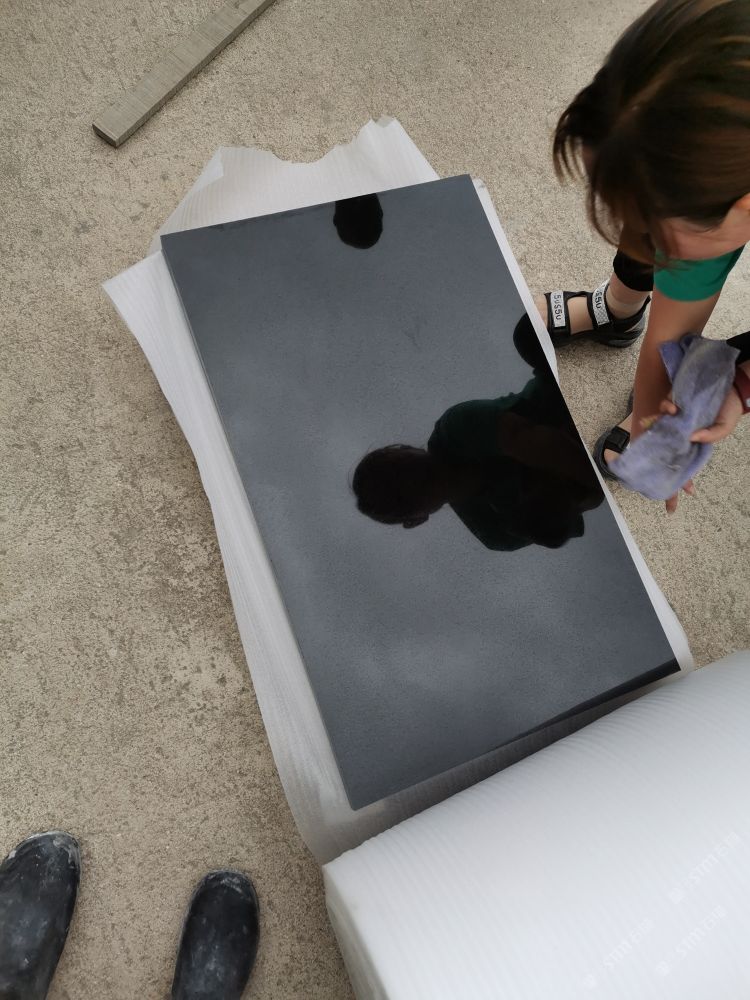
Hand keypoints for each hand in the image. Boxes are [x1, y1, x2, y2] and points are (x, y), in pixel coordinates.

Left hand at [646, 383, 743, 512]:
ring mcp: (675, 421)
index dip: (676, 491)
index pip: (682, 472)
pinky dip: (664, 409)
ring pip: (659, 430)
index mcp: (692, 446)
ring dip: (657, 426)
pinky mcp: (674, 405)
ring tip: (662, 418)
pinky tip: (670, 407)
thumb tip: (691, 437)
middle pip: (662, 454)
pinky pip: (663, 410)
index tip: (670, 510)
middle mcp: (680, 436)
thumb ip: (710, 436)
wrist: (730, 386)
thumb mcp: (724, 428)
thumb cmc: (728, 411)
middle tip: (638, 472)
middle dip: (651, 463)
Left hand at [654, 384, 743, 443]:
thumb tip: (690, 438)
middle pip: (665, 425)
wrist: (736, 391)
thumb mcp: (723, 429)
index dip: (667, 440)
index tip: (662, 442)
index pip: (675, 438)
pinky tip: (673, 406)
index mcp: (691, 431)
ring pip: (665, 412)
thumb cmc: (729, 413)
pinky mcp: (681, 395)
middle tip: (660, 427)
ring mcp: (681, 408)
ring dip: (664, 413)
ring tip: (672, 411)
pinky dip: (668, 403)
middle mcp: (683, 421)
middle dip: (659, 427)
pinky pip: (670, 399)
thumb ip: (709, 436)